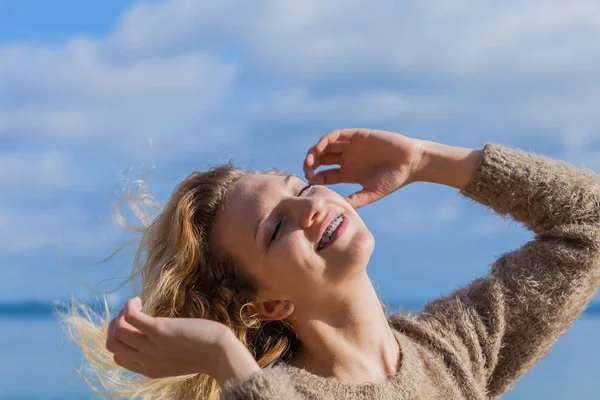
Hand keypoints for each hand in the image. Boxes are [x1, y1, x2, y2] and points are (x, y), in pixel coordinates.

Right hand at [106, 297, 257, 382]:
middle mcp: (145, 360)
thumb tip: (161, 336)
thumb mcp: (178, 358)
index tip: (132, 325)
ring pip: (116, 331)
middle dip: (114, 325)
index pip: (117, 358)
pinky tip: (138, 300)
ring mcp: (150, 347)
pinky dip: (129, 305)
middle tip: (130, 314)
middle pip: (112, 344)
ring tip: (136, 305)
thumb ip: (164, 352)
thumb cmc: (206, 352)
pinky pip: (130, 317)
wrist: (221, 354)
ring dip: (121, 313)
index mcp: (148, 369)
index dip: (119, 340)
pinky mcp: (159, 331)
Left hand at [303, 129, 424, 207]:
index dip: (314, 179)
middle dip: (310, 165)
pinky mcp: (356, 135)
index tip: (310, 185)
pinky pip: (335, 135)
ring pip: (325, 147)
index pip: (324, 175)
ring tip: (310, 162)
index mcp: (348, 173)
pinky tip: (319, 148)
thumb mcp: (370, 193)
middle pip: (321, 160)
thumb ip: (353, 200)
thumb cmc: (393, 180)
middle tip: (307, 173)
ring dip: (314, 152)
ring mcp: (350, 147)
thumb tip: (334, 211)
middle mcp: (346, 159)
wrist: (411, 162)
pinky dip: (325, 140)